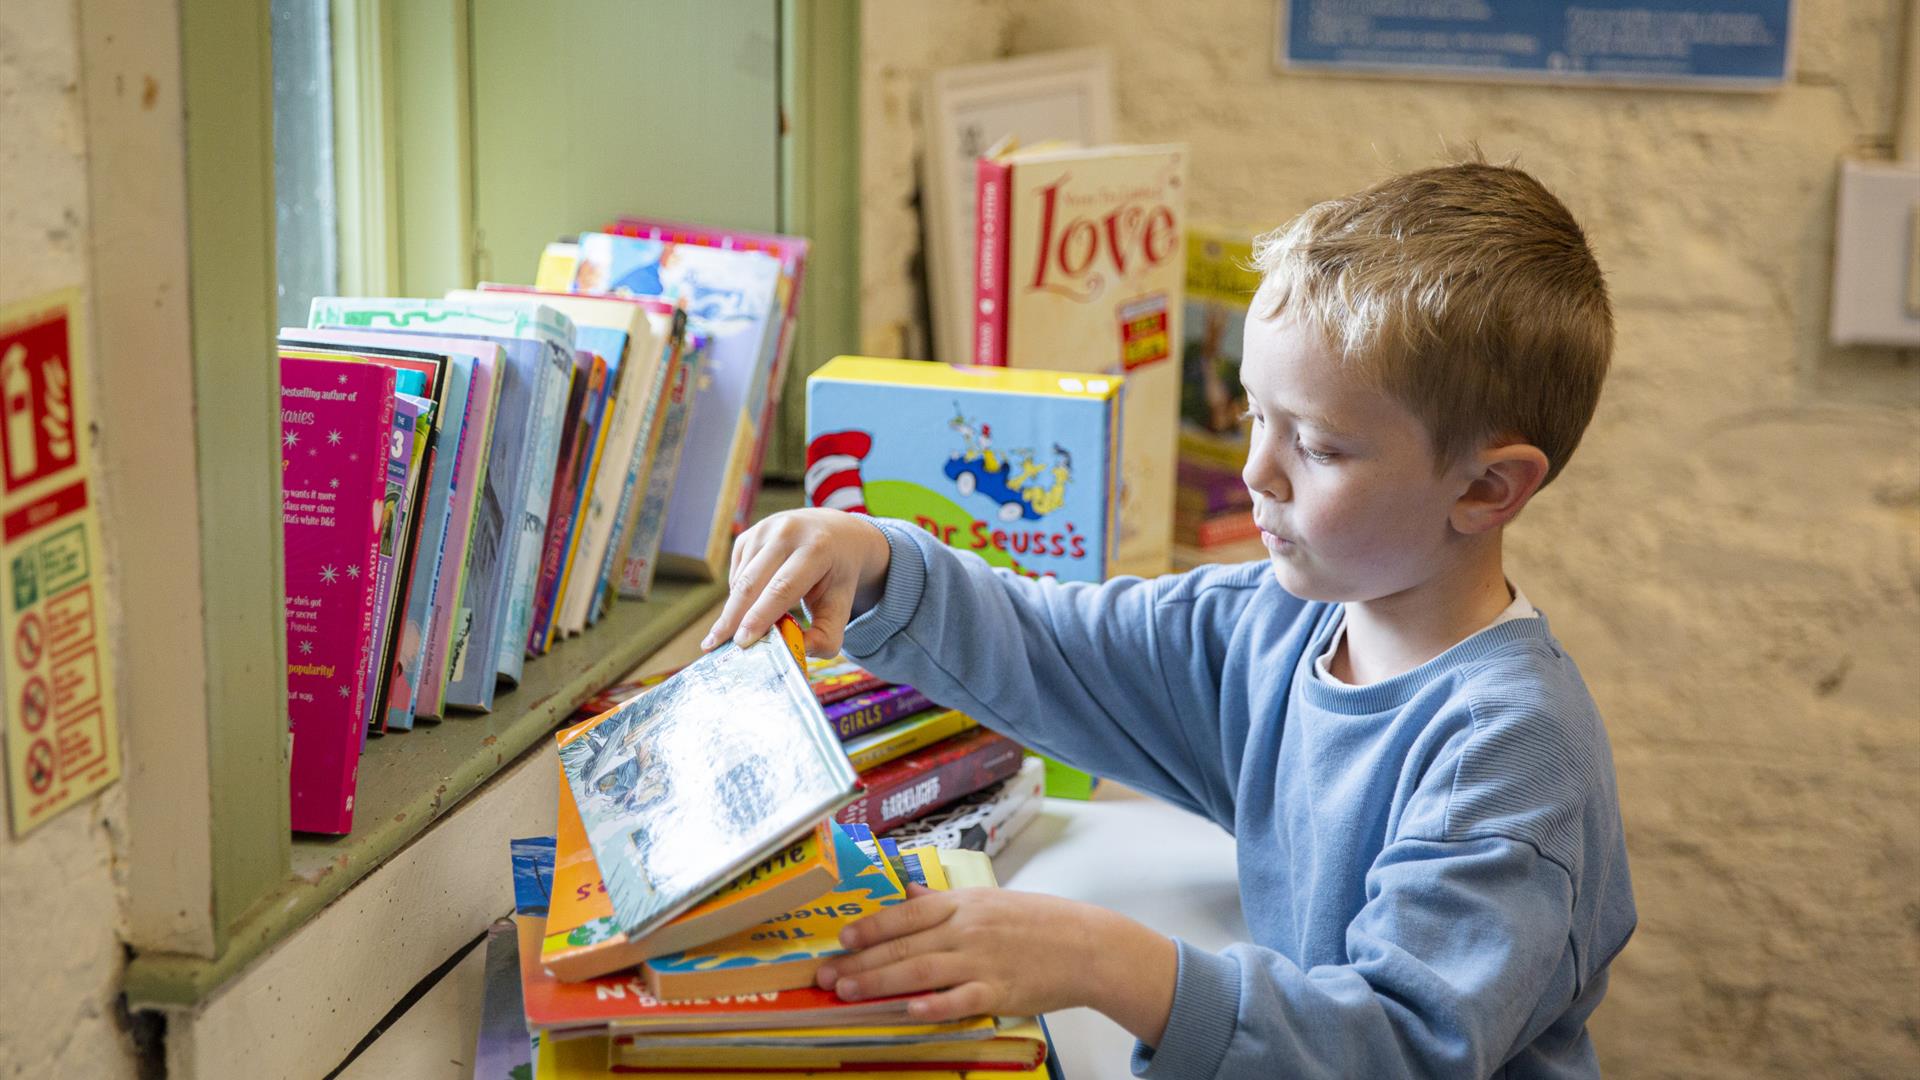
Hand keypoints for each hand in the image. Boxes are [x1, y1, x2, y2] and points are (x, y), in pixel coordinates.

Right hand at [701, 509, 892, 656]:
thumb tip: (791, 654)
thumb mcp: (842, 606)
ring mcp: (764, 529)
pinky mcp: (748, 535)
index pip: (782, 588)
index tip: (742, 642)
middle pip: (752, 583)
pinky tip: (752, 606)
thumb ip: (825, 637)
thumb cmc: (837, 576)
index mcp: (817, 548)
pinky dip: (739, 595)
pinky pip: (736, 573)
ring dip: (735, 610)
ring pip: (740, 580)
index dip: (759, 616)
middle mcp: (787, 533)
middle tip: (717, 646)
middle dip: (732, 618)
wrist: (836, 533)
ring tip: (733, 635)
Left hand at [817, 886, 1178, 1046]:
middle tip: (826, 975)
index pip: (907, 912)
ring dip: (880, 983)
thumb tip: (910, 890)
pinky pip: (960, 998)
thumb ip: (945, 899)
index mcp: (964, 903)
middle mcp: (968, 929)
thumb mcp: (990, 899)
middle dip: (860, 961)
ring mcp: (983, 960)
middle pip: (904, 945)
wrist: (1087, 945)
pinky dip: (934, 1004)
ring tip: (848, 993)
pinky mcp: (1000, 990)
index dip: (872, 926)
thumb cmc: (1038, 922)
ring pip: (921, 970)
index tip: (842, 938)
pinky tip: (909, 1010)